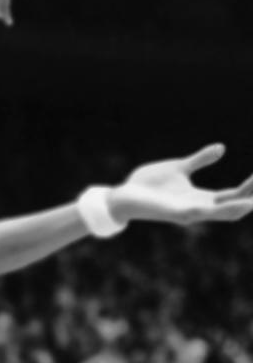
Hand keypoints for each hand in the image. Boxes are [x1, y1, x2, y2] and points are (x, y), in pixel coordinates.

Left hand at [109, 144, 252, 226]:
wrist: (123, 195)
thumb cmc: (150, 184)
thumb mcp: (179, 168)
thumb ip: (200, 160)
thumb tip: (222, 148)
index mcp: (201, 198)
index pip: (232, 196)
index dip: (248, 189)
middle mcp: (198, 208)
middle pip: (232, 207)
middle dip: (249, 198)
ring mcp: (187, 212)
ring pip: (219, 214)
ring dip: (237, 207)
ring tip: (252, 202)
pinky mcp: (173, 213)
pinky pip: (197, 213)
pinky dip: (213, 210)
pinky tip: (224, 205)